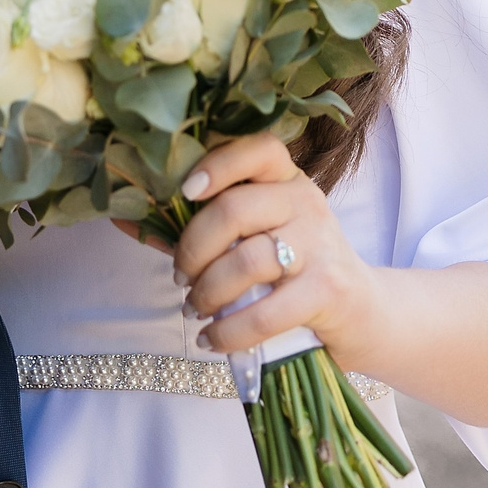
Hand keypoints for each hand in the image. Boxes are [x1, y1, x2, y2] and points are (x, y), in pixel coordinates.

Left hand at [160, 134, 386, 364]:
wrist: (364, 314)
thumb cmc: (295, 273)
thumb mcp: (259, 238)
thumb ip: (200, 228)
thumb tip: (124, 217)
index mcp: (288, 181)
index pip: (258, 149)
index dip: (217, 165)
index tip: (184, 192)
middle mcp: (307, 203)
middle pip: (235, 210)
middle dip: (192, 250)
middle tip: (180, 277)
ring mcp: (321, 246)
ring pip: (245, 262)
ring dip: (206, 292)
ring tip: (195, 308)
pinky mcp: (328, 290)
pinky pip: (264, 312)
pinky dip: (228, 332)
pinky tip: (214, 339)